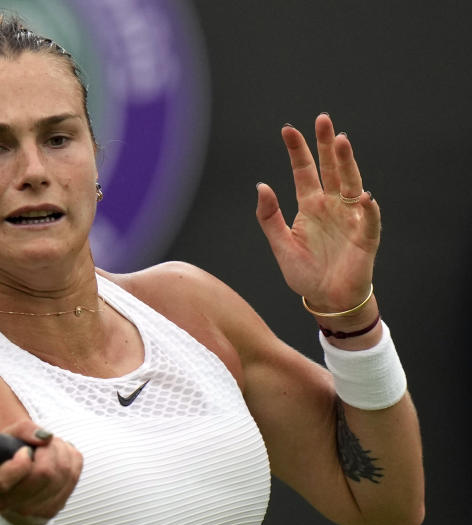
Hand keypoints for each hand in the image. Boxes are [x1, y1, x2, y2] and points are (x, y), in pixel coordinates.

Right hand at [0, 420, 81, 524]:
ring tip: (51, 446)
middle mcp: (8, 503)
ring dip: (61, 450)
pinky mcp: (53, 509)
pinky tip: (60, 455)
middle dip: (49, 449)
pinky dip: (71, 458)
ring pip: (63, 473)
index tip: (24, 451)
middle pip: (44, 474)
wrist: (16, 483)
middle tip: (42, 443)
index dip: (19, 462)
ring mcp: (32, 510)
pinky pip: (74, 475)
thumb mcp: (8, 437)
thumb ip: (24, 430)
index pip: (3, 480)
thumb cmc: (9, 455)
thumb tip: (47, 437)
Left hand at [256, 114, 381, 311]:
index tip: (288, 129)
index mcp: (310, 206)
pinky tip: (363, 196)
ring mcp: (350, 218)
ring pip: (350, 184)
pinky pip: (368, 220)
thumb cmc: (304, 273)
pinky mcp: (365, 237)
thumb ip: (269, 217)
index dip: (297, 151)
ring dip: (347, 164)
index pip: (304, 172)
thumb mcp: (280, 244)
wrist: (326, 299)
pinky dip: (367, 208)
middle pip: (330, 169)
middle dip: (327, 145)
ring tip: (342, 142)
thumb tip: (261, 186)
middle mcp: (332, 206)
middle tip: (323, 120)